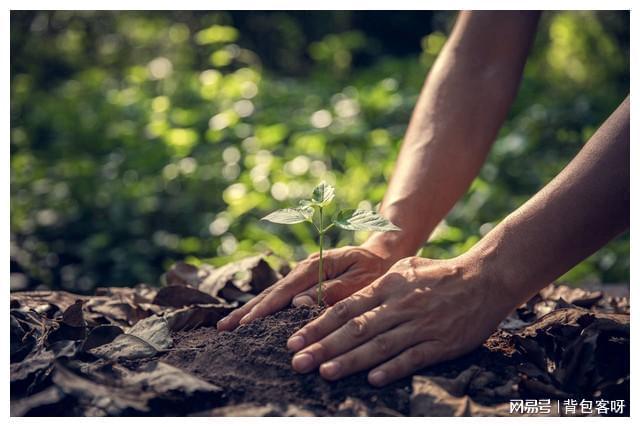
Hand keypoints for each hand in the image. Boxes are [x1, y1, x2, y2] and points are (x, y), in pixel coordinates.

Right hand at [216, 243, 397, 330]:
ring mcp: (301, 276)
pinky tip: (248, 319)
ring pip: (271, 295)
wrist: (381, 254)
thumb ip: (333, 291)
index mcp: (316, 266)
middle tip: (223, 328)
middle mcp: (303, 270)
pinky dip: (262, 308)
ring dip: (249, 310)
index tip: (245, 323)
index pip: (285, 290)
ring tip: (226, 326)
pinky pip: (279, 297)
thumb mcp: (362, 280)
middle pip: (270, 292)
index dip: (264, 308)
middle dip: (247, 310)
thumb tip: (299, 303)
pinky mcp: (303, 283)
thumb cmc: (376, 269)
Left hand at [285, 255, 510, 386]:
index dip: (318, 325)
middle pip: (356, 328)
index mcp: (388, 286)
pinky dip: (393, 368)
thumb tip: (345, 300)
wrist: (485, 278)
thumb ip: (377, 285)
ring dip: (350, 360)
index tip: (294, 340)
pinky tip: (374, 380)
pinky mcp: (441, 342)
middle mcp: (400, 305)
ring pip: (379, 345)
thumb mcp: (406, 269)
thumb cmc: (440, 274)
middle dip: (324, 346)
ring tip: (325, 372)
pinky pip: (414, 357)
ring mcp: (421, 324)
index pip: (345, 308)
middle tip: (298, 362)